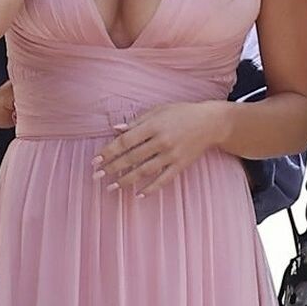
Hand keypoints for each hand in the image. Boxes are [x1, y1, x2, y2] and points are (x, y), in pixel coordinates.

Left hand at [93, 101, 226, 196]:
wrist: (210, 122)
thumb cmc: (181, 113)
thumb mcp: (158, 110)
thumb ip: (137, 121)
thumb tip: (115, 129)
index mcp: (154, 126)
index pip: (126, 141)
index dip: (109, 151)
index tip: (96, 160)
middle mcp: (162, 141)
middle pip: (132, 157)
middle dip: (112, 167)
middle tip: (97, 176)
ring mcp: (172, 155)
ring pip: (144, 171)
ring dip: (126, 180)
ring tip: (111, 187)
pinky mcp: (181, 165)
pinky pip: (163, 179)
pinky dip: (151, 188)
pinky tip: (138, 194)